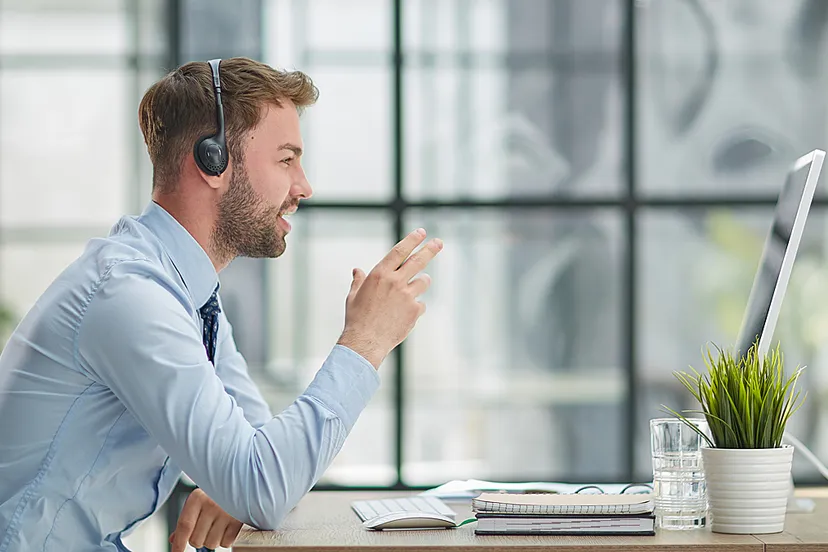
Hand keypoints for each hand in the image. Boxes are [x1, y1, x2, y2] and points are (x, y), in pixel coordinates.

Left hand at [169, 488, 241, 551]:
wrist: (239, 484)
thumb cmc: (215, 494)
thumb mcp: (197, 502)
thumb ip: (186, 520)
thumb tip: (174, 539)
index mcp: (197, 498)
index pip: (184, 526)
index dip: (179, 543)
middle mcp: (212, 505)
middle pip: (196, 540)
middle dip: (198, 538)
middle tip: (205, 525)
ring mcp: (226, 514)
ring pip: (211, 544)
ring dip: (212, 539)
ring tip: (217, 524)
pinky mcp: (239, 521)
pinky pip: (226, 543)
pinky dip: (225, 539)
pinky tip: (226, 526)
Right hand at [337, 228, 442, 367]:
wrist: (365, 342)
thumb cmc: (357, 319)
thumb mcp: (353, 297)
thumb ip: (358, 281)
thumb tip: (357, 270)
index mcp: (379, 274)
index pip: (399, 251)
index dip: (412, 240)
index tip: (421, 233)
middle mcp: (395, 282)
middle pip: (418, 260)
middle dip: (430, 249)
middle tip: (439, 242)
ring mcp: (407, 296)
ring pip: (423, 281)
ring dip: (422, 281)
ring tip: (415, 287)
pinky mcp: (414, 311)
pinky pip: (420, 304)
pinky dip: (415, 307)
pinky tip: (404, 316)